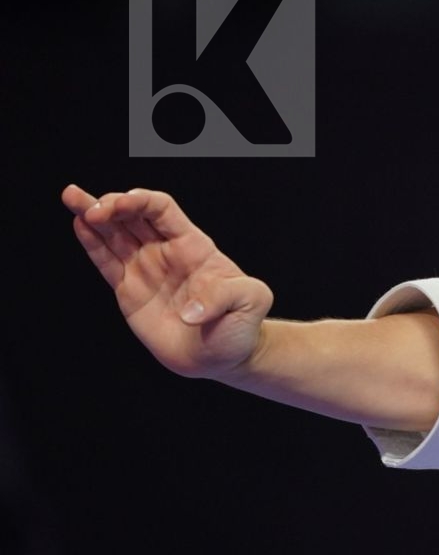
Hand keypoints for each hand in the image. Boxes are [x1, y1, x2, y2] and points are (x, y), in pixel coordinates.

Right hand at [65, 184, 274, 381]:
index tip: (118, 206)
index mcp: (193, 245)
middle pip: (133, 215)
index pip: (161, 209)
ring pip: (114, 233)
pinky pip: (107, 261)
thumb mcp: (251, 303)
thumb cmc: (241, 326)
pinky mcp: (129, 291)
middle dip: (110, 204)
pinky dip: (92, 243)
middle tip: (91, 208)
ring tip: (70, 197)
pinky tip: (79, 225)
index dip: (139, 201)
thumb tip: (191, 312)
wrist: (224, 357)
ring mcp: (146, 269)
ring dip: (93, 214)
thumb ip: (227, 297)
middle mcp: (166, 251)